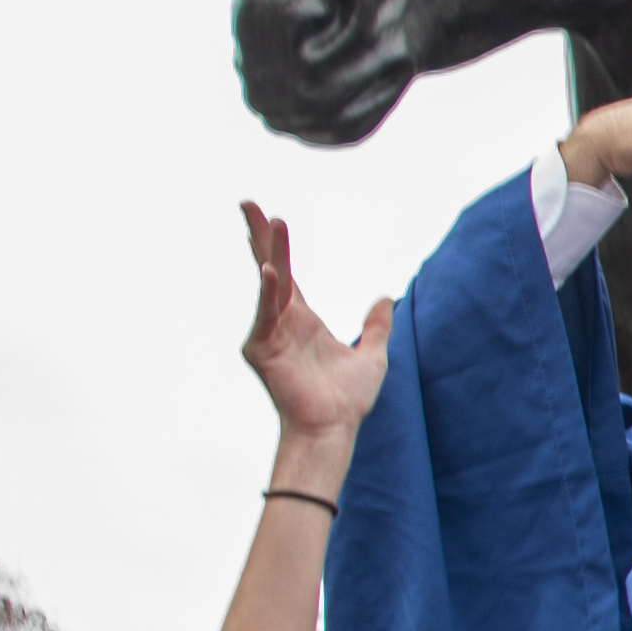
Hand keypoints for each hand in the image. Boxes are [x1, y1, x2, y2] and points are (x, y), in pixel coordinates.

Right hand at [233, 205, 393, 453]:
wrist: (334, 428)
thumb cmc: (347, 400)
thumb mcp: (372, 355)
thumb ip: (375, 325)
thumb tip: (384, 297)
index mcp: (301, 320)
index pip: (286, 274)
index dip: (276, 246)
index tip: (269, 217)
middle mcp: (281, 322)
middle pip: (269, 268)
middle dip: (259, 235)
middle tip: (248, 202)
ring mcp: (268, 334)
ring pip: (270, 284)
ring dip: (272, 252)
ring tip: (272, 222)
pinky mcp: (261, 350)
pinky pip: (266, 315)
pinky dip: (269, 293)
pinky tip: (271, 271)